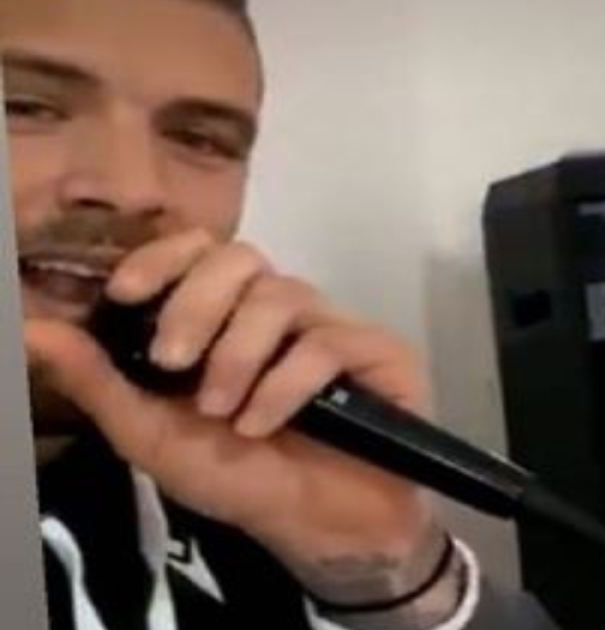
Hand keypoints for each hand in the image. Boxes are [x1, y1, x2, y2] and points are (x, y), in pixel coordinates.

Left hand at [24, 229, 438, 603]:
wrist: (316, 526)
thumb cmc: (238, 477)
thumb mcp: (152, 433)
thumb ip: (100, 381)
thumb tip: (30, 328)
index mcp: (228, 317)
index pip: (200, 251)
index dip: (164, 258)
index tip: (128, 293)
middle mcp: (280, 310)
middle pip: (242, 259)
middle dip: (197, 306)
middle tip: (172, 362)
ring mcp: (330, 326)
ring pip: (282, 297)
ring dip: (238, 355)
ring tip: (222, 414)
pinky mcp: (377, 351)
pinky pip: (326, 342)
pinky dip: (284, 385)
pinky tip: (263, 424)